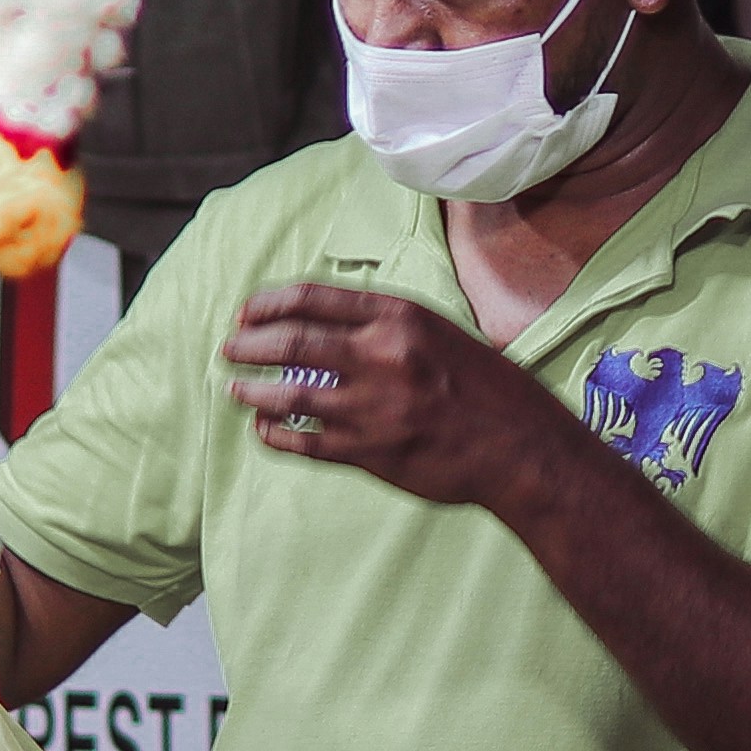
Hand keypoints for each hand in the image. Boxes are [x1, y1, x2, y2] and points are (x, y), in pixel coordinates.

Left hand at [226, 282, 572, 515]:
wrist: (521, 448)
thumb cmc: (485, 388)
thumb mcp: (441, 333)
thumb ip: (387, 326)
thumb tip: (326, 324)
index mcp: (399, 317)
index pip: (313, 298)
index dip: (269, 304)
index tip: (247, 311)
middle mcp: (381, 356)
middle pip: (291, 341)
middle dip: (250, 344)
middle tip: (230, 348)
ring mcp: (373, 407)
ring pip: (290, 393)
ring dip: (253, 390)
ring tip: (235, 389)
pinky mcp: (370, 452)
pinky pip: (305, 442)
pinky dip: (276, 434)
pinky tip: (264, 429)